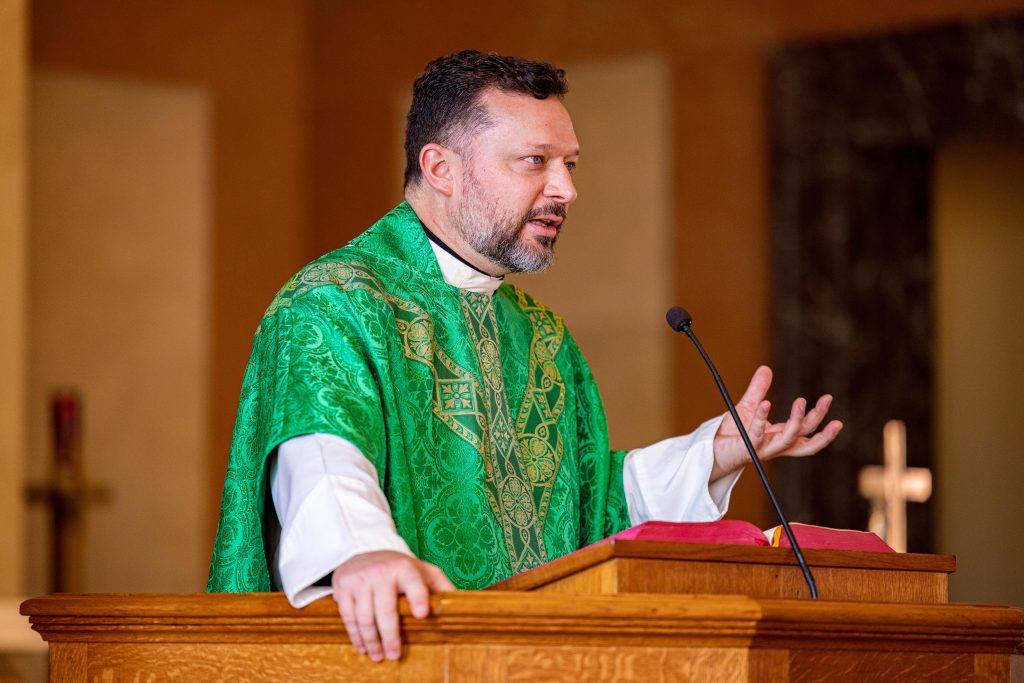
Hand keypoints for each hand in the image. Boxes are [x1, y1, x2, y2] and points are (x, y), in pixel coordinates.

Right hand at [331, 550, 453, 661]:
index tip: (422, 614)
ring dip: (372, 641)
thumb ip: (440, 584)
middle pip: (386, 610)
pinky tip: (363, 647)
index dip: (418, 597)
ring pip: (365, 617)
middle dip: (390, 636)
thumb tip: (460, 604)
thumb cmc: (398, 566)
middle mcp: (381, 572)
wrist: (363, 549)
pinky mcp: (343, 587)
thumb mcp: (422, 569)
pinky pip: (348, 616)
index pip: (414, 583)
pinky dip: (356, 635)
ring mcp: (360, 579)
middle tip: (395, 655)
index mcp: (405, 568)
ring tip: (378, 656)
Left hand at [711, 365, 842, 479]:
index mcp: (779, 437)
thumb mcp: (747, 407)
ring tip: (801, 401)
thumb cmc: (732, 433)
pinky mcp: (746, 450)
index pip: (806, 430)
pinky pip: (756, 435)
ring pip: (787, 440)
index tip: (828, 397)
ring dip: (797, 421)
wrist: (711, 449)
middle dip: (818, 419)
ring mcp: (762, 449)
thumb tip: (766, 368)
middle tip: (826, 399)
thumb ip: (758, 390)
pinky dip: (761, 419)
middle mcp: (775, 446)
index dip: (819, 416)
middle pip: (804, 437)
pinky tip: (765, 403)